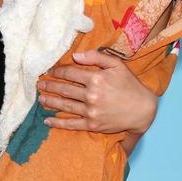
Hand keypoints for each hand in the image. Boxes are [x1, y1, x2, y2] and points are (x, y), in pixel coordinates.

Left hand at [38, 49, 156, 133]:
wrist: (143, 110)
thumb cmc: (130, 85)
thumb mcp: (117, 65)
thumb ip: (96, 57)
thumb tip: (75, 55)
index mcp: (96, 79)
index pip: (70, 74)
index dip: (57, 72)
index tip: (49, 71)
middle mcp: (91, 95)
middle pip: (64, 90)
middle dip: (50, 86)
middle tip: (39, 84)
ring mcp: (91, 111)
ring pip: (64, 106)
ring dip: (50, 102)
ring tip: (40, 99)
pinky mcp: (92, 125)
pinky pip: (71, 124)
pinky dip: (58, 123)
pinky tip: (47, 121)